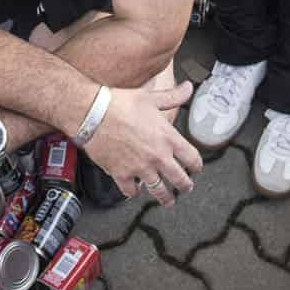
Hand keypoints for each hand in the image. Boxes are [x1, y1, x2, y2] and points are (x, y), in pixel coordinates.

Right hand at [82, 82, 201, 205]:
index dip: (196, 165)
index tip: (195, 168)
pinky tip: (135, 192)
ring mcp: (140, 168)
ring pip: (158, 190)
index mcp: (168, 137)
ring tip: (168, 201)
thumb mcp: (151, 97)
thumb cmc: (120, 104)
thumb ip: (173, 96)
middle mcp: (157, 156)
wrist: (92, 113)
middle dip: (185, 186)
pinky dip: (134, 193)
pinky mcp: (121, 174)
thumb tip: (188, 88)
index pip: (192, 158)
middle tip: (186, 188)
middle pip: (179, 179)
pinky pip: (131, 190)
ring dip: (165, 197)